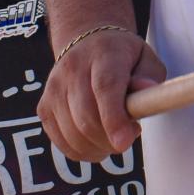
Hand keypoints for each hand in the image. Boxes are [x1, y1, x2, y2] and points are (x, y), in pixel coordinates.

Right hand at [38, 30, 167, 157]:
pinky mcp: (44, 108)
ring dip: (99, 147)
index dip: (114, 118)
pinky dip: (83, 151)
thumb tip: (147, 92)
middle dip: (111, 139)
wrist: (86, 43)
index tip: (125, 142)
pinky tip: (97, 141)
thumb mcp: (145, 57)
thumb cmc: (123, 56)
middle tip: (131, 133)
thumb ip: (149, 76)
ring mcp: (54, 89)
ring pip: (73, 135)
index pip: (105, 87)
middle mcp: (73, 69)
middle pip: (87, 117)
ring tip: (115, 135)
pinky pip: (62, 143)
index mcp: (104, 54)